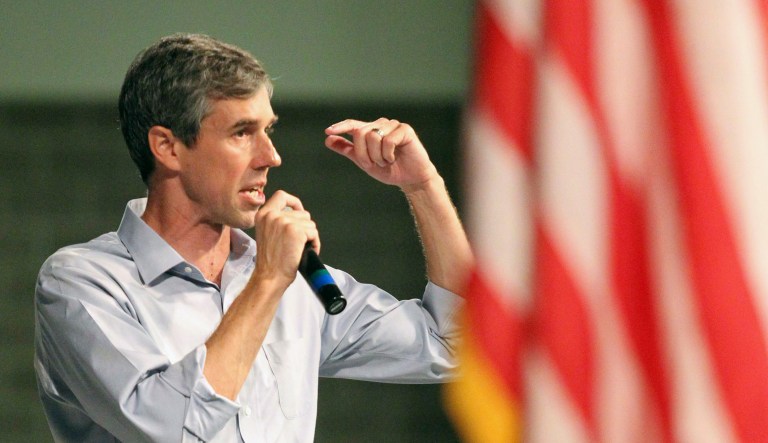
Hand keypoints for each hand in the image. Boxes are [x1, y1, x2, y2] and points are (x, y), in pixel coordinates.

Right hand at [252, 190, 318, 285]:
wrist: (269, 277)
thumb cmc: (270, 261)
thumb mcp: (266, 234)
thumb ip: (276, 221)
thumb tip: (296, 215)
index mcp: (263, 215)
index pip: (281, 196)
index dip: (294, 202)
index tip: (299, 211)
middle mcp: (272, 215)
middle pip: (302, 213)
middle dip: (305, 228)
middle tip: (299, 243)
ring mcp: (284, 222)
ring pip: (310, 224)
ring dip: (310, 237)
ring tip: (301, 249)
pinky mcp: (296, 231)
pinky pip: (314, 233)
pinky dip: (315, 244)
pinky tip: (306, 252)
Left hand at [324, 118, 438, 189]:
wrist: (411, 179)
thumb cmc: (390, 170)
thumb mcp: (364, 162)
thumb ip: (348, 150)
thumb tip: (328, 139)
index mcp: (371, 131)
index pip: (353, 124)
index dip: (340, 127)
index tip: (328, 131)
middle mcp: (381, 125)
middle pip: (360, 133)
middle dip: (363, 153)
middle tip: (374, 164)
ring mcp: (393, 126)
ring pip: (373, 137)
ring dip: (377, 156)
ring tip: (387, 161)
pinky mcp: (405, 130)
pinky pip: (387, 141)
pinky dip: (388, 154)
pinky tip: (394, 158)